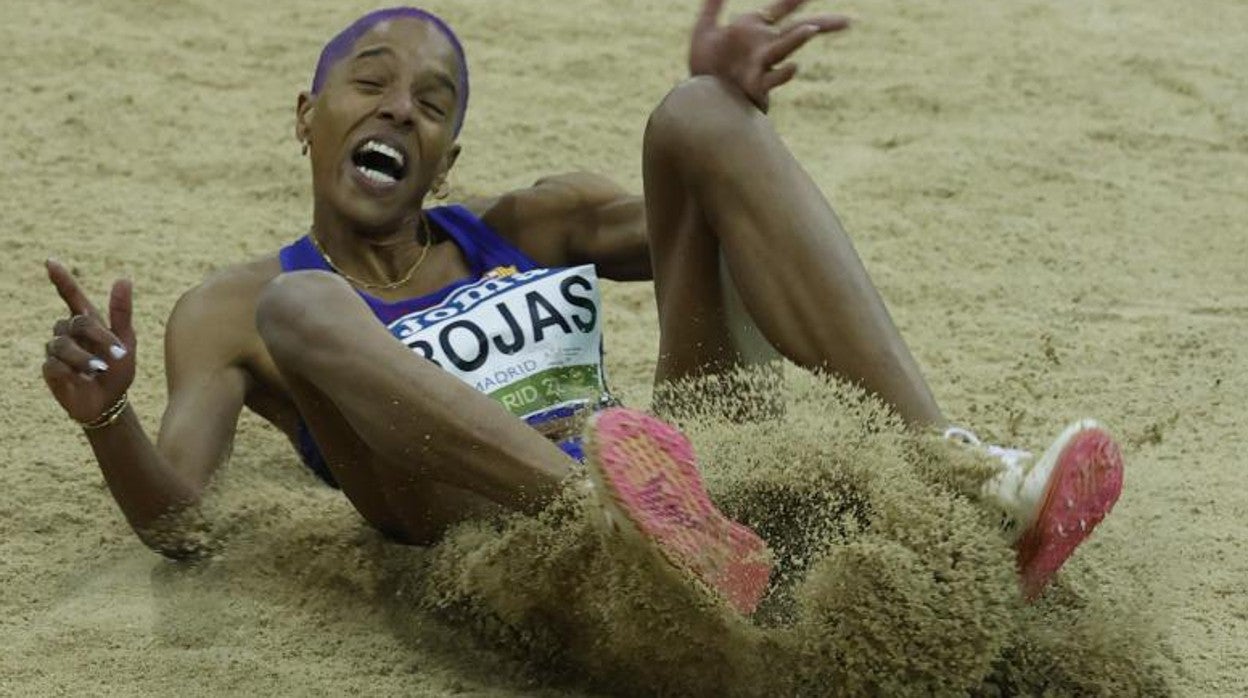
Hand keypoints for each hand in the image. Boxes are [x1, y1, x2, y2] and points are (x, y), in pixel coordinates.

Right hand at [42, 259, 136, 424]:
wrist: (110, 401)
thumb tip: (124, 278)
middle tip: (118, 353)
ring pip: (63, 345)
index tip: (51, 261)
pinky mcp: (50, 369)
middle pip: (76, 322)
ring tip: (99, 370)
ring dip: (85, 359)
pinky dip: (72, 372)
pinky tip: (81, 379)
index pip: (71, 296)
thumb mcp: (127, 341)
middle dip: (98, 337)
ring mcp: (56, 350)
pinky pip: (55, 364)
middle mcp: (68, 333)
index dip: (62, 279)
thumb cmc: (118, 370)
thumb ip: (122, 312)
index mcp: (88, 322)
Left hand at [688, 0, 849, 111]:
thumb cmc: (705, 68)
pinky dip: (782, 73)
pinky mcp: (755, 86)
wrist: (698, 99)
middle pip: (798, 31)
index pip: (782, 9)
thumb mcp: (705, 31)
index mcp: (755, 29)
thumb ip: (712, 7)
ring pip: (784, 49)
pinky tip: (794, 66)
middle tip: (849, 20)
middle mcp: (764, 46)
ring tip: (812, 28)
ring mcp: (762, 66)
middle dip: (824, 24)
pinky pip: (771, 79)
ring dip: (798, 39)